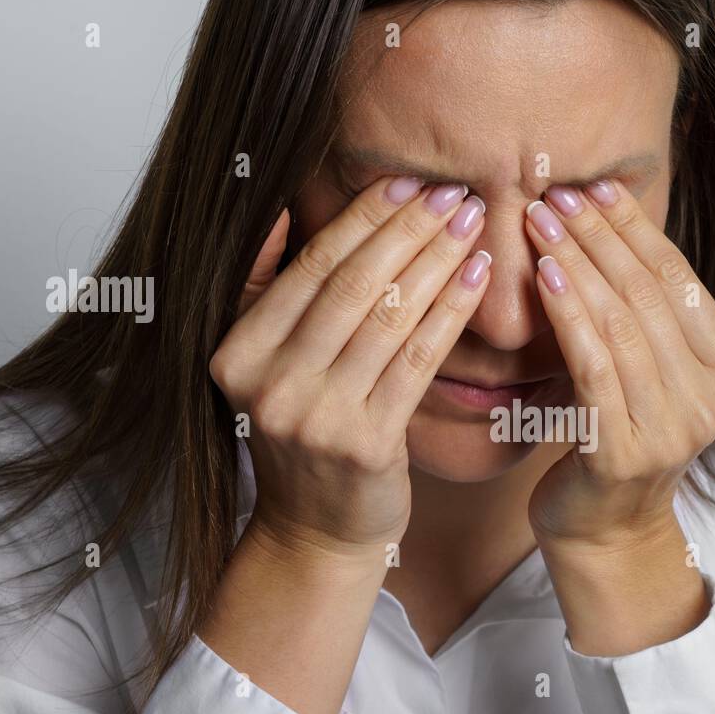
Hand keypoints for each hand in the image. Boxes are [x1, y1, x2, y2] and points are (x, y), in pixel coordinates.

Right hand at [209, 178, 489, 557]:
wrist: (317, 532)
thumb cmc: (305, 439)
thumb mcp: (262, 366)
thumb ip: (264, 291)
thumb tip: (280, 208)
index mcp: (236, 352)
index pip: (310, 267)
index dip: (363, 218)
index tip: (408, 181)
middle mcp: (268, 382)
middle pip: (350, 285)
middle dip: (409, 229)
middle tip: (454, 192)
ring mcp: (315, 416)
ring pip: (387, 317)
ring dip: (436, 261)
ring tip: (473, 222)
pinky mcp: (366, 443)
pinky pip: (417, 360)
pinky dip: (450, 312)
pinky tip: (477, 278)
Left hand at [522, 180, 714, 553]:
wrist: (605, 524)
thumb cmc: (638, 435)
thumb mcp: (701, 378)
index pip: (682, 282)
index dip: (638, 229)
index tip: (597, 188)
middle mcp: (708, 403)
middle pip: (647, 297)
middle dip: (598, 238)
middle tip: (556, 195)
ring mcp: (667, 430)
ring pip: (619, 325)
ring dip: (575, 265)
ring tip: (539, 223)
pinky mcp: (620, 451)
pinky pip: (591, 365)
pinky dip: (568, 314)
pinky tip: (544, 276)